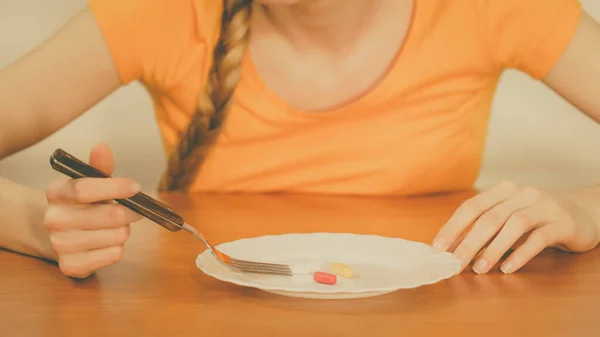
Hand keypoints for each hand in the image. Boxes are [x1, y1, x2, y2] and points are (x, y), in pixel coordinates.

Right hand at [44, 143, 142, 277]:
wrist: (64, 234)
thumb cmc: (85, 204)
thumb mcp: (91, 181)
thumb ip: (99, 166)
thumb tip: (102, 147)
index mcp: (56, 193)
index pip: (84, 189)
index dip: (115, 188)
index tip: (136, 187)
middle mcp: (53, 219)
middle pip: (108, 216)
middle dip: (130, 213)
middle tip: (135, 211)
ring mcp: (59, 245)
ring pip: (116, 236)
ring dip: (124, 231)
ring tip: (115, 228)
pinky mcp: (70, 266)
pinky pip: (113, 255)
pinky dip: (118, 249)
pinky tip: (108, 243)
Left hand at [433, 181, 598, 273]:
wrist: (584, 212)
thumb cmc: (537, 218)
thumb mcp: (508, 218)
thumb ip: (484, 228)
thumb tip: (453, 248)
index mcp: (503, 190)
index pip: (471, 207)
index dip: (453, 227)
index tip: (438, 247)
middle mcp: (522, 193)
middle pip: (489, 218)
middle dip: (469, 242)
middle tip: (455, 264)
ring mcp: (544, 206)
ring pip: (514, 225)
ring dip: (494, 249)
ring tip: (479, 269)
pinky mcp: (562, 223)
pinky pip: (539, 238)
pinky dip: (521, 253)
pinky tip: (508, 268)